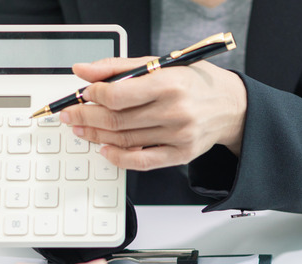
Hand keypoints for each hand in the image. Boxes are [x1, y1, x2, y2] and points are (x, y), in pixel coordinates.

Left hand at [61, 57, 246, 170]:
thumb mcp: (162, 64)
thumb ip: (120, 67)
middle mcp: (176, 112)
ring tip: (82, 129)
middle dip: (86, 117)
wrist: (231, 106)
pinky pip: (142, 161)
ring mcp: (179, 136)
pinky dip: (119, 157)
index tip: (84, 93)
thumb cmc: (196, 83)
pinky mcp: (181, 155)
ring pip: (125, 141)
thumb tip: (84, 71)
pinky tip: (105, 149)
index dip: (93, 95)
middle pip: (116, 120)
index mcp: (170, 84)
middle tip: (70, 114)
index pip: (119, 95)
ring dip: (96, 136)